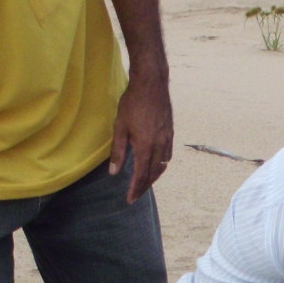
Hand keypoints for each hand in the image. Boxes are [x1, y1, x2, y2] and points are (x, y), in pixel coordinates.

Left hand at [109, 71, 172, 203]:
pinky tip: (155, 166)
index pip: (141, 174)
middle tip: (136, 195)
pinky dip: (161, 165)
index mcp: (145, 146)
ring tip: (145, 184)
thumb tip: (113, 172)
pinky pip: (167, 155)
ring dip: (154, 177)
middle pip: (153, 173)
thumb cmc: (133, 103)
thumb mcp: (120, 127)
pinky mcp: (170, 132)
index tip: (130, 199)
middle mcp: (159, 145)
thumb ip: (118, 151)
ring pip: (162, 166)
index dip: (135, 188)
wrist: (152, 83)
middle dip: (144, 186)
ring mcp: (167, 139)